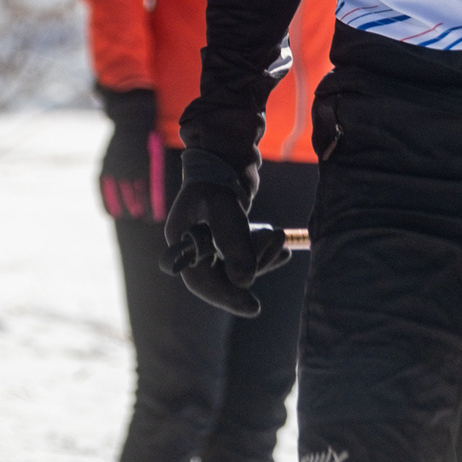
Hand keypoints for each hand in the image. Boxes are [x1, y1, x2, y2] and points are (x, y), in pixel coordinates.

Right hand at [98, 87, 159, 219]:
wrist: (132, 118)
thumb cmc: (152, 137)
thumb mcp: (160, 153)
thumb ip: (162, 175)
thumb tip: (166, 197)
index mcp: (145, 163)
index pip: (150, 193)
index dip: (153, 208)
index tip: (156, 218)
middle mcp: (128, 166)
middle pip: (135, 197)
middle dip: (141, 210)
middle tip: (147, 219)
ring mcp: (114, 165)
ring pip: (120, 194)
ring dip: (126, 208)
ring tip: (132, 216)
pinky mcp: (105, 164)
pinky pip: (104, 188)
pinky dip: (107, 202)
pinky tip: (112, 214)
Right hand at [164, 148, 286, 316]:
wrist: (221, 154)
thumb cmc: (216, 179)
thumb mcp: (224, 208)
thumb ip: (234, 243)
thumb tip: (245, 282)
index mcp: (179, 243)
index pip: (201, 282)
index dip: (227, 297)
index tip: (254, 307)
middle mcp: (190, 249)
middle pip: (222, 277)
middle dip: (253, 266)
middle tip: (280, 248)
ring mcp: (207, 245)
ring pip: (236, 267)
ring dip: (261, 256)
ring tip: (282, 237)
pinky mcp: (223, 239)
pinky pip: (243, 257)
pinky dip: (262, 254)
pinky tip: (282, 250)